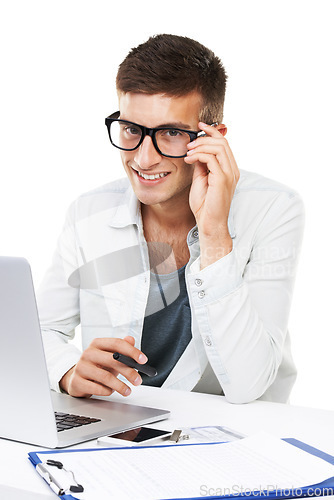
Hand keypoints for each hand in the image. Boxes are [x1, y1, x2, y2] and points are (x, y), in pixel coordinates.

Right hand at [59, 336, 147, 397]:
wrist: (76, 378)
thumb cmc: (97, 366)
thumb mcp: (109, 356)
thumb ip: (122, 348)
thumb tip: (131, 339)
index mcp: (97, 343)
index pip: (117, 343)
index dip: (132, 351)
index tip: (143, 360)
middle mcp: (88, 353)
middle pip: (113, 360)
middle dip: (129, 372)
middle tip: (138, 381)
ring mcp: (81, 367)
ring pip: (106, 377)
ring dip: (120, 386)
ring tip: (127, 391)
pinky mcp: (77, 382)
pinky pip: (97, 388)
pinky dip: (107, 391)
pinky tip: (111, 391)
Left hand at [184, 122, 239, 267]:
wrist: (209, 223)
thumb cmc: (205, 205)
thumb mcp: (201, 179)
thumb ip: (201, 164)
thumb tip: (196, 150)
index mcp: (230, 169)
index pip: (224, 143)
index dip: (212, 131)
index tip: (199, 126)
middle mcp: (233, 169)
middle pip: (222, 142)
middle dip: (203, 138)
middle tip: (189, 144)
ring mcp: (229, 174)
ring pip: (218, 147)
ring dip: (200, 146)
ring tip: (188, 152)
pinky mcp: (223, 179)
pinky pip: (211, 158)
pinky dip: (198, 155)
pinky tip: (188, 160)